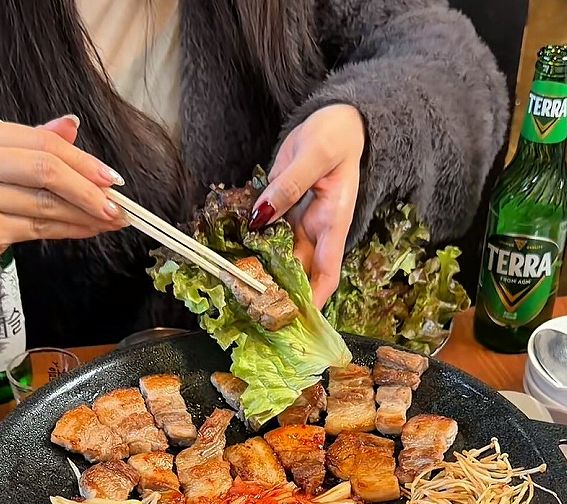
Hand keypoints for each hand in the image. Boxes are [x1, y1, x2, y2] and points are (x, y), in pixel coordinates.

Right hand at [0, 115, 128, 285]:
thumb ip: (32, 143)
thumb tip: (72, 125)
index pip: (42, 142)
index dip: (83, 160)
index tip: (112, 177)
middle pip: (46, 170)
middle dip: (89, 189)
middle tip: (117, 203)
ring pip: (47, 204)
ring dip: (87, 214)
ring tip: (111, 219)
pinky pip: (41, 229)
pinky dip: (71, 230)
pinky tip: (89, 230)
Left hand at [249, 104, 364, 307]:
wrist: (336, 120)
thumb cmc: (335, 136)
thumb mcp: (315, 154)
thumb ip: (289, 185)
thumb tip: (262, 216)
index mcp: (332, 223)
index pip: (327, 273)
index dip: (314, 300)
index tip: (297, 321)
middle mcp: (316, 231)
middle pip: (297, 274)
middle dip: (278, 296)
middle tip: (252, 314)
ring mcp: (297, 224)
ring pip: (278, 259)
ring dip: (261, 276)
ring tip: (237, 295)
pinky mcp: (281, 213)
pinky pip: (265, 237)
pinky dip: (251, 249)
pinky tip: (231, 260)